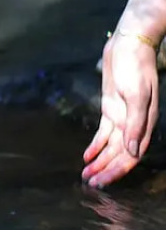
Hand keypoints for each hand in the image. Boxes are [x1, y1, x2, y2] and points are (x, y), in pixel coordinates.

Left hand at [82, 33, 158, 187]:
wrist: (128, 44)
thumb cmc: (135, 66)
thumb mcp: (136, 93)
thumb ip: (135, 123)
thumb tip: (133, 151)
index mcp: (144, 124)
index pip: (130, 156)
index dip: (117, 171)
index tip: (102, 183)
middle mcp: (134, 125)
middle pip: (119, 155)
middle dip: (105, 171)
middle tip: (89, 185)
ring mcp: (122, 117)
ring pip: (110, 147)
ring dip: (99, 161)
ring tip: (86, 175)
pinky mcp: (111, 108)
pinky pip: (104, 133)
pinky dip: (96, 146)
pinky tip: (86, 156)